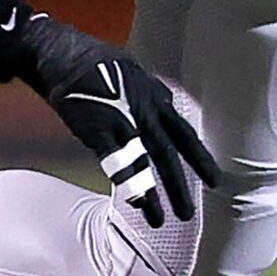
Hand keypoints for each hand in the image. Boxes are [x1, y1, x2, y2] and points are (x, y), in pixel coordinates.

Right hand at [16, 16, 221, 226]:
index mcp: (155, 97)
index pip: (184, 134)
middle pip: (168, 154)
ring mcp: (122, 120)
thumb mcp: (134, 71)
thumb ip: (151, 92)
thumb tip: (166, 102)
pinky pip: (116, 164)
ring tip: (161, 220)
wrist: (61, 54)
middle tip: (189, 214)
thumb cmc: (95, 61)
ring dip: (153, 194)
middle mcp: (144, 111)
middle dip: (180, 186)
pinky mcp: (97, 130)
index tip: (214, 181)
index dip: (200, 158)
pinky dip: (128, 184)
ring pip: (144, 164)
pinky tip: (135, 203)